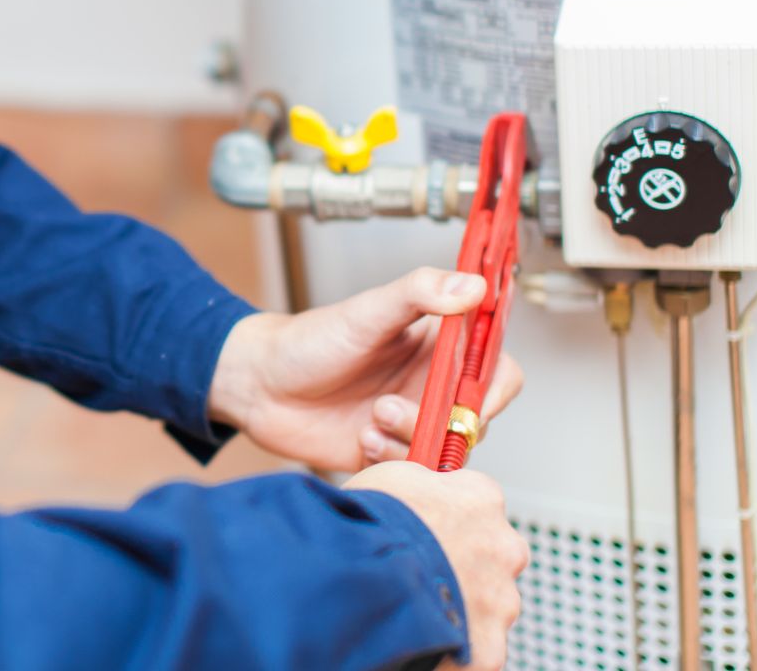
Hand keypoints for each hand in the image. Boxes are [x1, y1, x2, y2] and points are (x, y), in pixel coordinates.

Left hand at [206, 267, 523, 472]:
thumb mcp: (366, 310)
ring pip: (446, 451)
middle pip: (474, 419)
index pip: (498, 371)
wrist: (258, 385)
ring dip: (410, 441)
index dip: (492, 390)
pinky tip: (360, 440)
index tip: (466, 399)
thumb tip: (473, 285)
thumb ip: (420, 292)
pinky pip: (414, 473)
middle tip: (391, 408)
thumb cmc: (309, 341)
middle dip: (441, 423)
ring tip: (370, 420)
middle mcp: (431, 387)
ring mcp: (412, 422)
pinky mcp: (390, 454)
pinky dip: (391, 461)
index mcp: (437, 347)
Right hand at [345, 461, 527, 669]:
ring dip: (459, 607)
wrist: (368, 579)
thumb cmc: (374, 524)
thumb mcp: (392, 476)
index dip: (450, 516)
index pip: (479, 502)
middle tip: (421, 573)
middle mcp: (504, 547)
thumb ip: (420, 481)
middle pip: (490, 557)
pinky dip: (454, 649)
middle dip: (463, 565)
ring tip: (415, 610)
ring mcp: (501, 600)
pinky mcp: (489, 647)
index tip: (429, 526)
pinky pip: (476, 649)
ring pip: (487, 605)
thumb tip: (422, 486)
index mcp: (482, 498)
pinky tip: (424, 643)